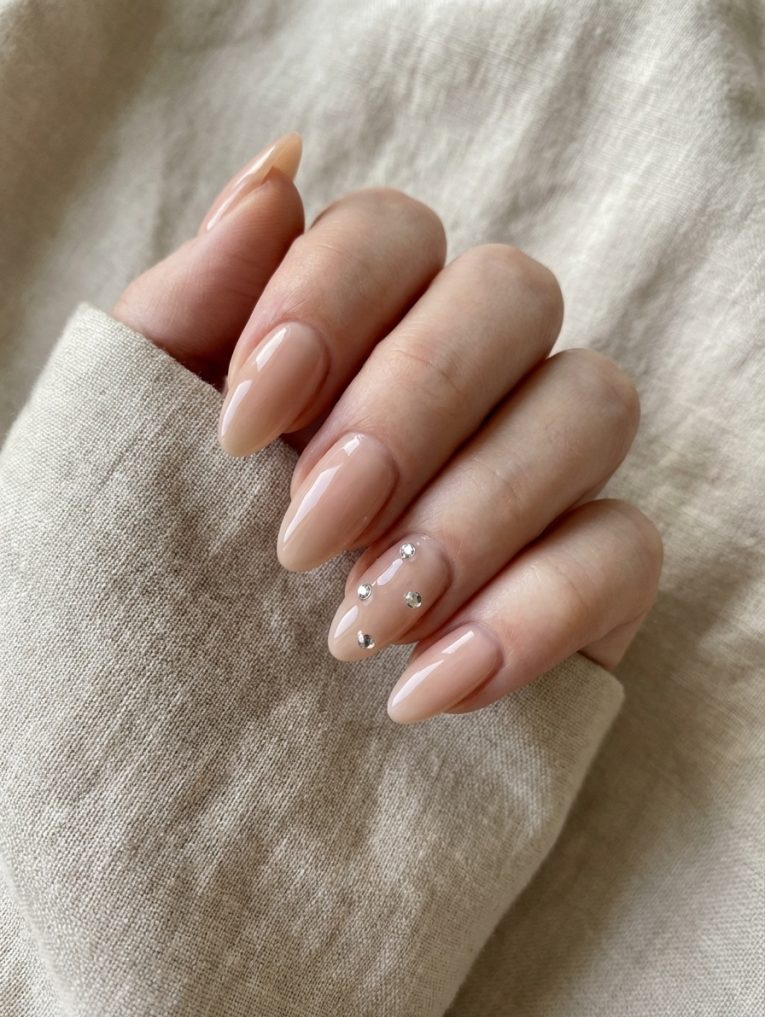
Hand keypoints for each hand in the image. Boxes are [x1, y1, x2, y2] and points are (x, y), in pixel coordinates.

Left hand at [113, 133, 662, 722]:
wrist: (207, 733)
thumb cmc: (165, 569)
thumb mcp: (144, 440)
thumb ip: (190, 308)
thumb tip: (273, 173)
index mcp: (358, 324)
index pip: (393, 232)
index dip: (328, 303)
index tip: (238, 430)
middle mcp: (467, 371)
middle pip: (512, 293)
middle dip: (408, 408)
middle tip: (306, 537)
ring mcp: (542, 464)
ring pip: (593, 401)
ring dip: (476, 510)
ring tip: (364, 621)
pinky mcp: (594, 571)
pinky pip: (628, 548)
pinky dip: (536, 612)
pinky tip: (433, 684)